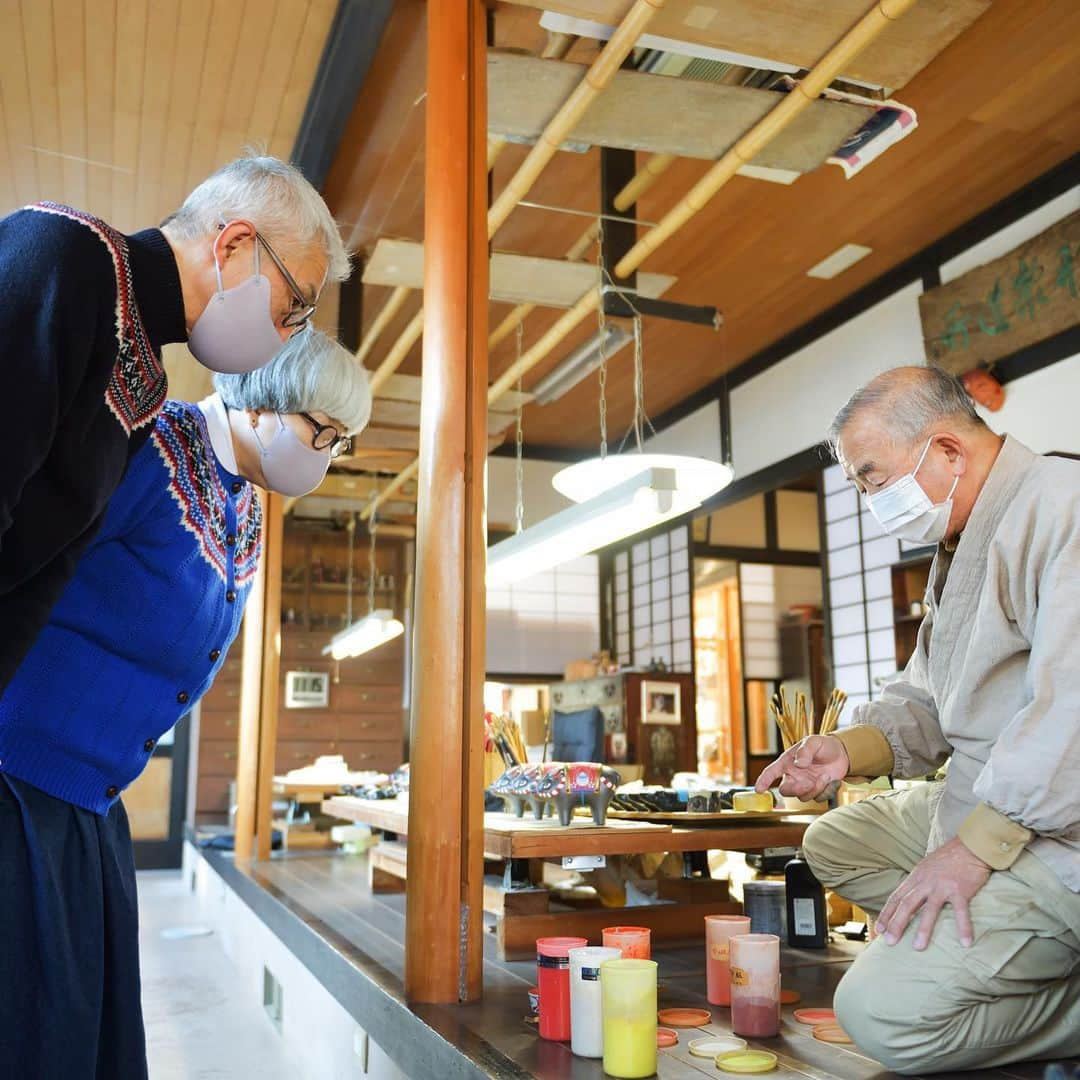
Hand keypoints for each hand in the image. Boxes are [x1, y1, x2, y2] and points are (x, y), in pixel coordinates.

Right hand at [755, 735, 849, 799]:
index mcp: (787, 762)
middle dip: (796, 790)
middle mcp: (794, 776)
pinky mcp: (817, 792)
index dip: (763, 781)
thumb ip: (805, 750)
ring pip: (803, 797)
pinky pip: (818, 799)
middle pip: (786, 791)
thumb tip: (799, 764)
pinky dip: (826, 791)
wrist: (842, 754)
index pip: (771, 772)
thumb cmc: (823, 746)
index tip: (759, 790)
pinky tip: (831, 780)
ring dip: (815, 789)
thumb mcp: (813, 742)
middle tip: (808, 783)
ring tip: (825, 776)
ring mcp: (805, 785)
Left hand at [876, 836, 990, 949]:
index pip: (896, 897)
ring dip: (923, 929)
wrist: (970, 845)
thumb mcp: (926, 867)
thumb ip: (918, 882)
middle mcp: (925, 882)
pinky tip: (965, 943)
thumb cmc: (948, 858)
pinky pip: (961, 912)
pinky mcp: (960, 889)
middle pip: (907, 904)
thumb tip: (908, 897)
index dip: (886, 914)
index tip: (878, 929)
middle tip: (889, 941)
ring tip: (918, 947)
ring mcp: (942, 886)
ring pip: (930, 910)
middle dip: (896, 923)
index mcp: (916, 877)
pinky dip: (963, 927)